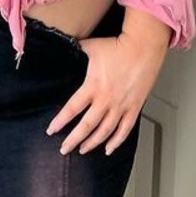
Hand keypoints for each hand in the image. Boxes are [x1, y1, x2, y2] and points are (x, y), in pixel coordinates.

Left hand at [46, 30, 167, 155]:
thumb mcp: (91, 47)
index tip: (51, 131)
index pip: (72, 109)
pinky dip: (116, 142)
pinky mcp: (134, 108)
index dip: (60, 122)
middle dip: (73, 140)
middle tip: (64, 149)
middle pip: (86, 126)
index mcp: (93, 86)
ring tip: (83, 150)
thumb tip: (63, 48)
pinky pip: (124, 130)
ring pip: (104, 132)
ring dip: (92, 143)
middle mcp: (106, 100)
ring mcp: (121, 106)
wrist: (143, 47)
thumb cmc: (118, 46)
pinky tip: (109, 149)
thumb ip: (75, 50)